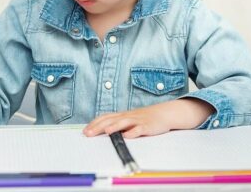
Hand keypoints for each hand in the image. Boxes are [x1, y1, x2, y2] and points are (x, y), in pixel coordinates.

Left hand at [83, 98, 214, 137]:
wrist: (165, 113)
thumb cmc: (144, 118)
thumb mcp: (129, 119)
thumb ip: (117, 124)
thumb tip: (101, 131)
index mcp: (122, 115)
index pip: (105, 117)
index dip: (94, 124)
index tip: (85, 131)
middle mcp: (128, 116)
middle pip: (111, 120)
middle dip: (98, 127)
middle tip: (88, 134)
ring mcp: (138, 120)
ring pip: (124, 122)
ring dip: (114, 127)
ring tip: (106, 132)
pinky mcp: (148, 126)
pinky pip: (140, 129)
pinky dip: (134, 132)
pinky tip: (128, 136)